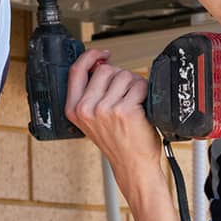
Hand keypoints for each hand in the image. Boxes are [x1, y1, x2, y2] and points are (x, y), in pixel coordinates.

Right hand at [65, 49, 162, 178]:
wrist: (133, 165)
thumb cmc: (118, 143)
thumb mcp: (93, 119)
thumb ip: (92, 92)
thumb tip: (102, 63)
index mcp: (74, 109)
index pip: (77, 71)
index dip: (90, 56)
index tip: (102, 54)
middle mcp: (87, 109)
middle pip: (106, 70)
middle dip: (120, 77)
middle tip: (126, 96)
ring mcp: (105, 109)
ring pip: (124, 75)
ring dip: (134, 85)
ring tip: (134, 104)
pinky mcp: (125, 110)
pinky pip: (139, 85)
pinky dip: (145, 93)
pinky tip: (142, 108)